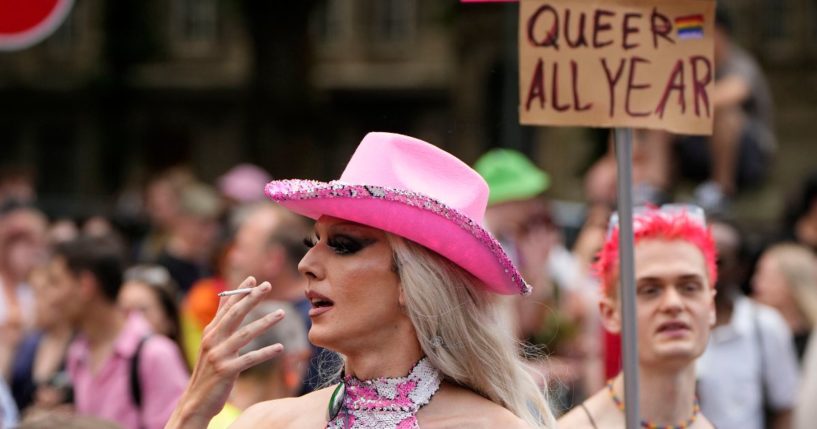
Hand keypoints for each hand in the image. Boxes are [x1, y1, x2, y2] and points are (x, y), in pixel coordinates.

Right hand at [166, 277, 285, 428]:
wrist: (196, 401)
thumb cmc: (209, 370)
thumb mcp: (212, 344)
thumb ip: (220, 322)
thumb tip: (226, 297)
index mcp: (210, 332)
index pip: (226, 306)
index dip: (239, 291)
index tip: (254, 278)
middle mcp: (212, 340)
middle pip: (235, 314)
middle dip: (252, 298)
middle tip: (267, 285)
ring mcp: (218, 355)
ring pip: (245, 334)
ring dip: (265, 322)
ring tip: (283, 313)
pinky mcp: (225, 370)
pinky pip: (249, 359)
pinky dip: (265, 352)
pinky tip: (280, 348)